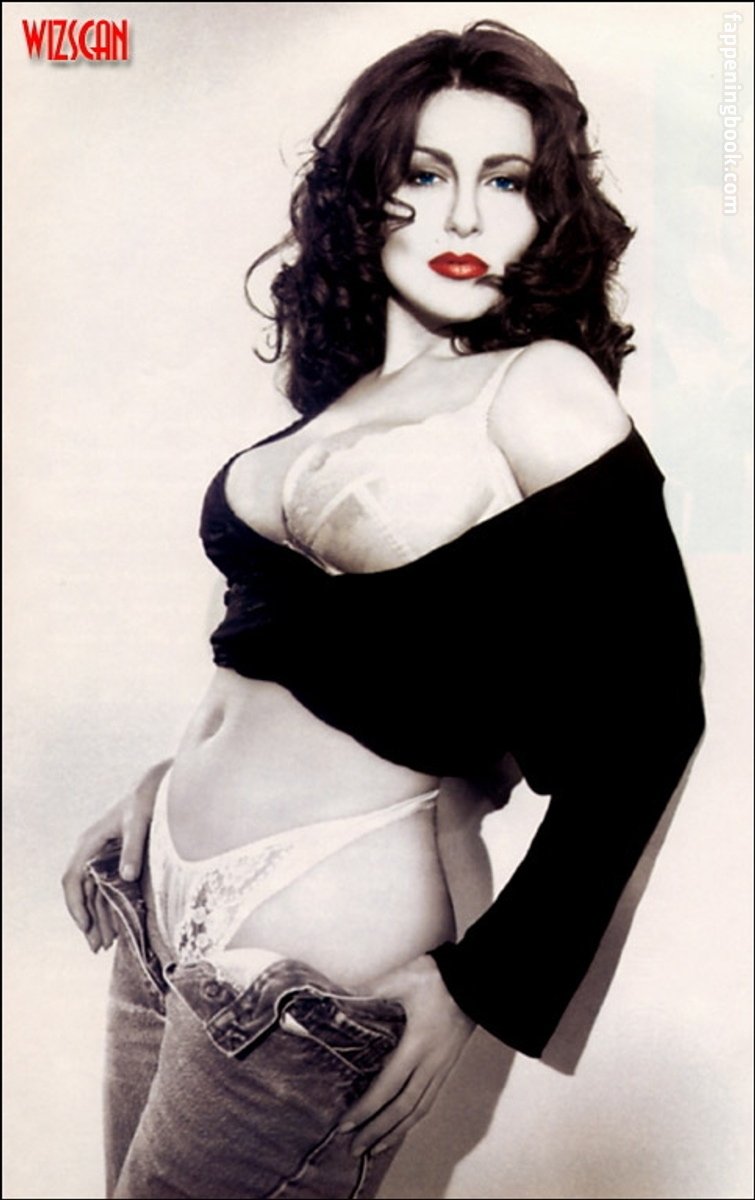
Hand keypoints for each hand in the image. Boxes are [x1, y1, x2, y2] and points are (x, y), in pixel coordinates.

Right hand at [61, 758, 171, 952]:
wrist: (157, 787)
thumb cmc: (146, 801)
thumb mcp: (140, 822)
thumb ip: (133, 848)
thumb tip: (127, 876)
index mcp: (90, 842)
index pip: (73, 878)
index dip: (76, 904)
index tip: (85, 926)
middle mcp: (92, 851)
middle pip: (83, 892)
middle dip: (89, 920)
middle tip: (97, 947)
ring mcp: (103, 857)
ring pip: (95, 894)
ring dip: (99, 919)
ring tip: (105, 945)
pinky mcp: (117, 861)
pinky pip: (108, 890)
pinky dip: (110, 908)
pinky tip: (118, 927)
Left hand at [339, 954, 474, 1157]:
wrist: (476, 979)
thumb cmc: (439, 978)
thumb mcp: (403, 978)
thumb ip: (372, 989)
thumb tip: (340, 997)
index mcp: (417, 1045)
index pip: (388, 1086)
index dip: (366, 1108)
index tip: (345, 1124)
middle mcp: (431, 1063)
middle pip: (403, 1108)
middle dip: (377, 1131)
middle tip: (353, 1149)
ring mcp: (442, 1067)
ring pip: (419, 1109)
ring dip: (396, 1131)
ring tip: (375, 1148)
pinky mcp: (448, 1065)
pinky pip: (429, 1100)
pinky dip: (413, 1119)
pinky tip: (402, 1125)